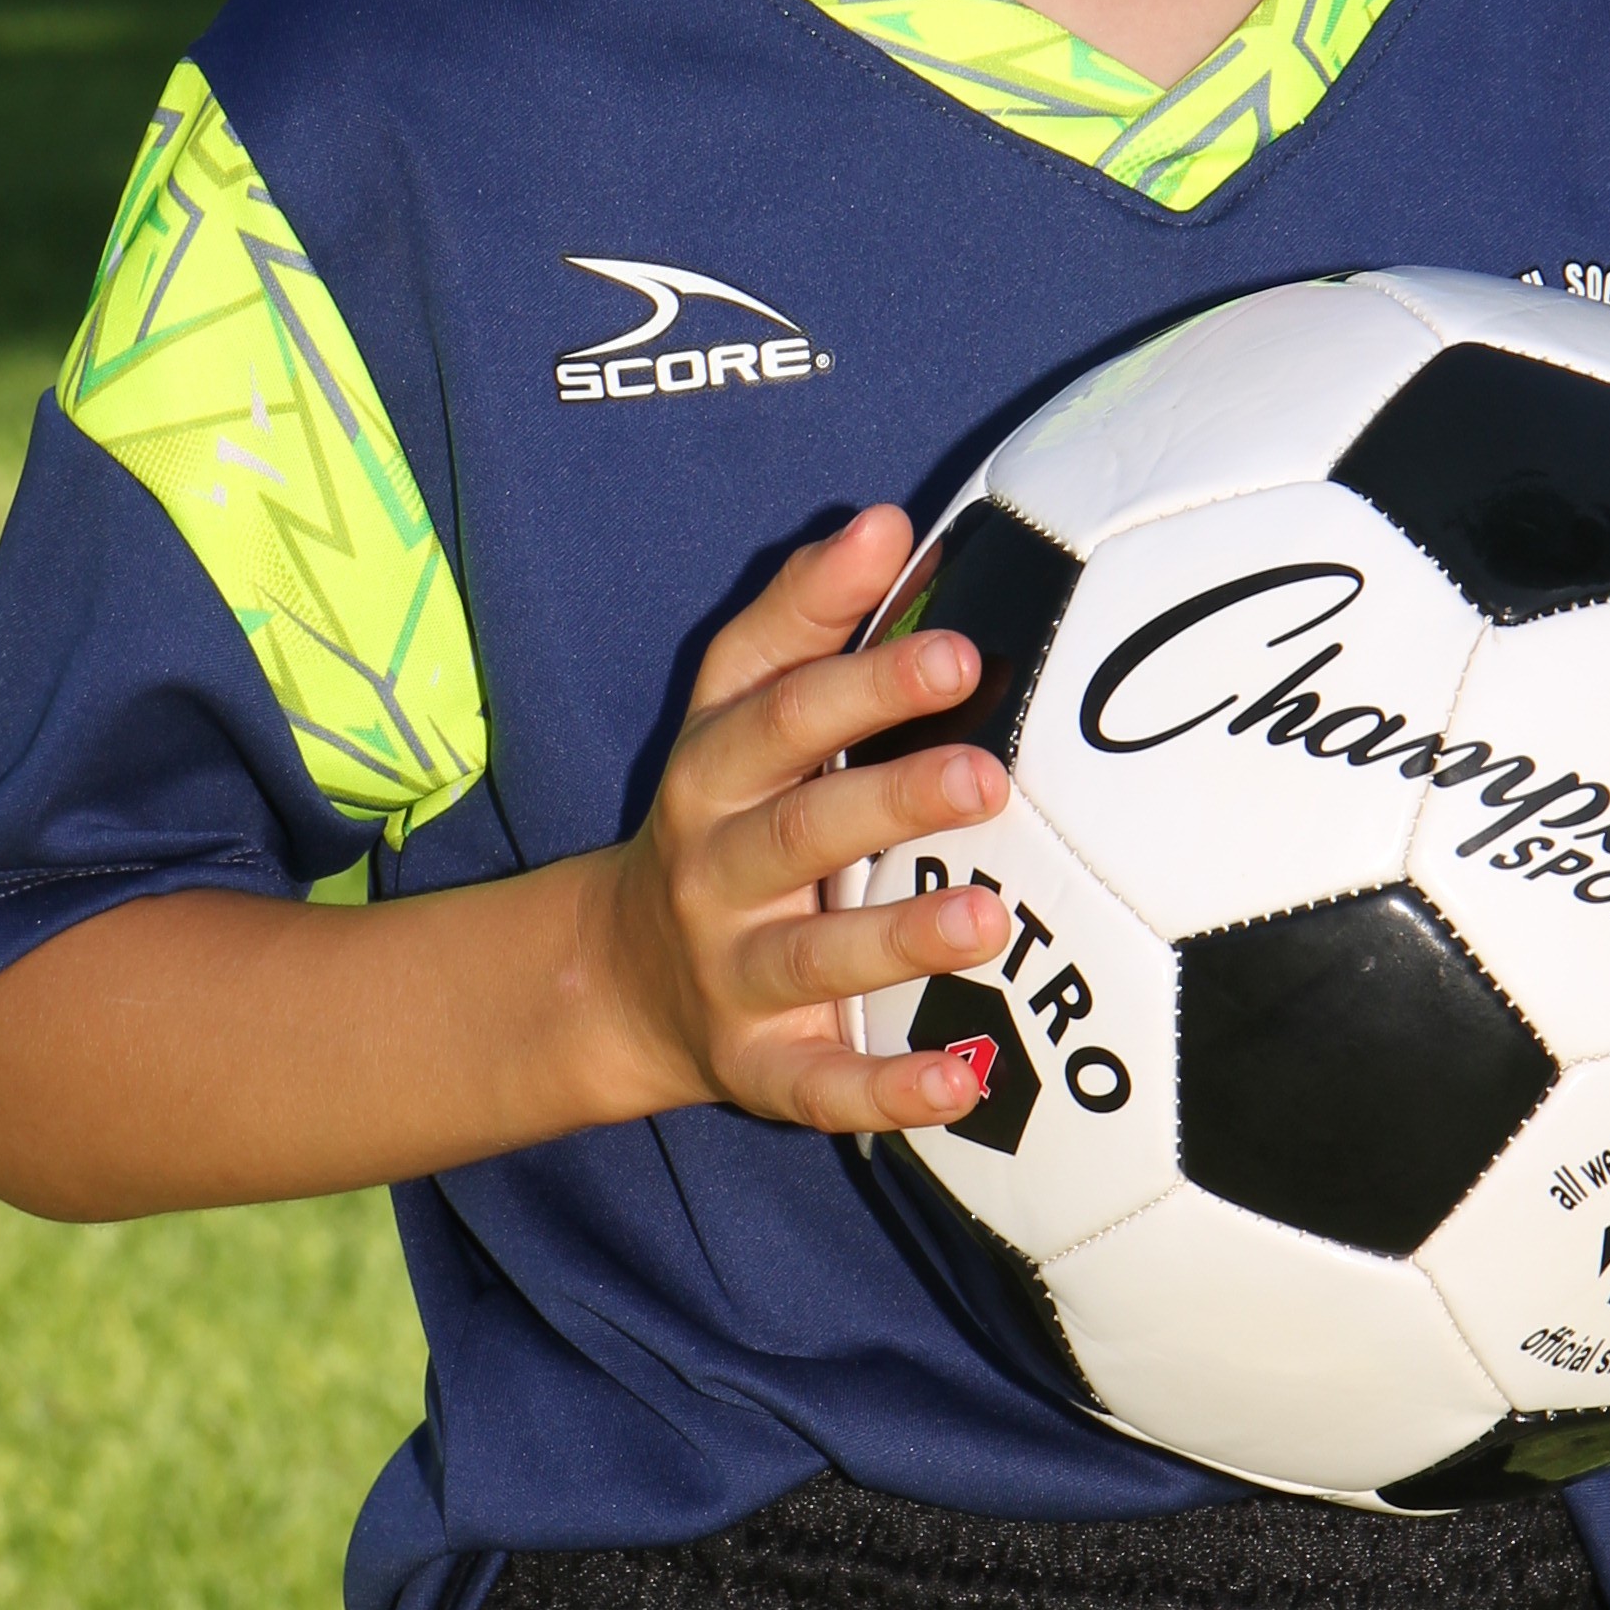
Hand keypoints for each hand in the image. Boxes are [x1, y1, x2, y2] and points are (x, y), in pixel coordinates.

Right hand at [583, 505, 1015, 1133]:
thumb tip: (887, 519)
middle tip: (989, 774)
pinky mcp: (761, 1069)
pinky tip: (964, 1081)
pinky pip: (824, 1087)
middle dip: (891, 800)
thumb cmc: (724, 814)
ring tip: (988, 920)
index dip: (865, 680)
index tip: (958, 649)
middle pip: (799, 830)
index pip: (783, 714)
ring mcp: (736, 974)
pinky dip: (889, 1090)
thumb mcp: (736, 712)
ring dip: (900, 940)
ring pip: (815, 957)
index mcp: (716, 773)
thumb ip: (805, 615)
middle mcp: (717, 872)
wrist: (620, 977)